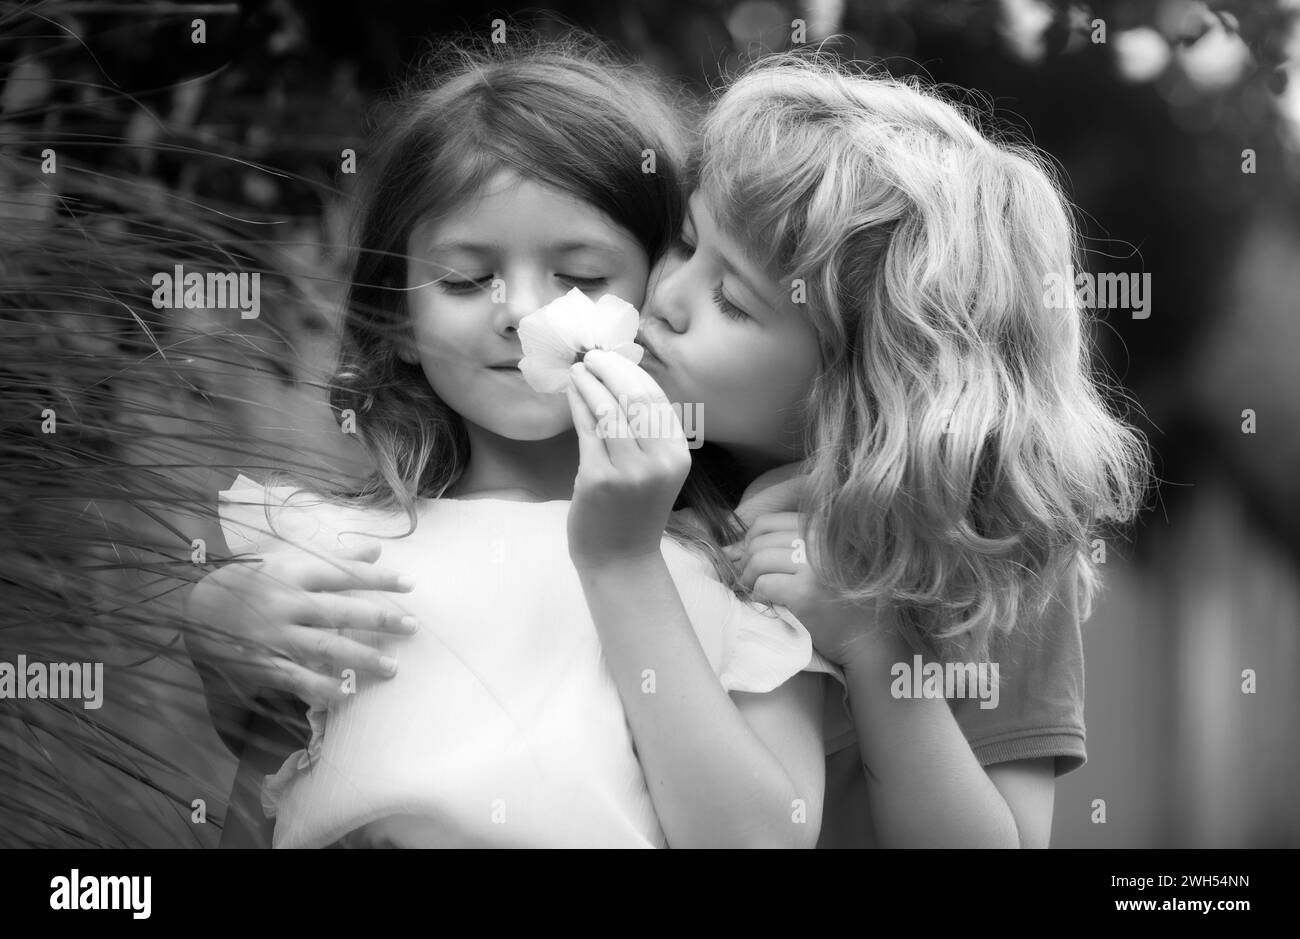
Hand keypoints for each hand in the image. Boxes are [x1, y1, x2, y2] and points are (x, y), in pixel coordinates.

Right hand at [183, 540, 418, 706]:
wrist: (194, 610)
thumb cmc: (248, 580)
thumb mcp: (285, 558)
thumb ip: (333, 556)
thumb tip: (377, 549)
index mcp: (291, 573)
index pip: (343, 574)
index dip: (378, 577)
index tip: (410, 584)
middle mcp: (284, 603)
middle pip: (341, 612)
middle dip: (380, 619)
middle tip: (413, 627)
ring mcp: (273, 636)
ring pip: (325, 648)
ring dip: (362, 659)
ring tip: (392, 668)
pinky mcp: (261, 664)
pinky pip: (296, 679)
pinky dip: (321, 689)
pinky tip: (347, 695)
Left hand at [564, 348, 690, 569]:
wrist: (620, 559)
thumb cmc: (634, 510)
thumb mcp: (654, 468)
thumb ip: (645, 431)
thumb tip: (621, 377)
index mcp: (677, 455)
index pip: (655, 399)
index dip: (631, 371)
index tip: (611, 356)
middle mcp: (659, 461)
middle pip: (633, 397)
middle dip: (609, 369)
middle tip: (589, 356)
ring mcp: (629, 471)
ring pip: (607, 410)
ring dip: (589, 383)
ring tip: (576, 370)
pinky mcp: (598, 479)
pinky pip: (587, 430)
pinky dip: (577, 405)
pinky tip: (571, 393)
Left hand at [727, 497, 887, 666]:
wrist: (869, 637)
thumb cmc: (841, 598)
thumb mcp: (819, 559)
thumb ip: (783, 547)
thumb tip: (729, 548)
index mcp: (823, 526)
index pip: (767, 523)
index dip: (749, 542)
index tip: (747, 560)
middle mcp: (820, 539)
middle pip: (759, 540)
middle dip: (744, 561)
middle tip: (746, 580)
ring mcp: (814, 565)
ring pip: (758, 560)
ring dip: (747, 578)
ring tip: (753, 591)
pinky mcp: (805, 592)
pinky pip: (763, 584)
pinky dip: (757, 595)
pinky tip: (767, 603)